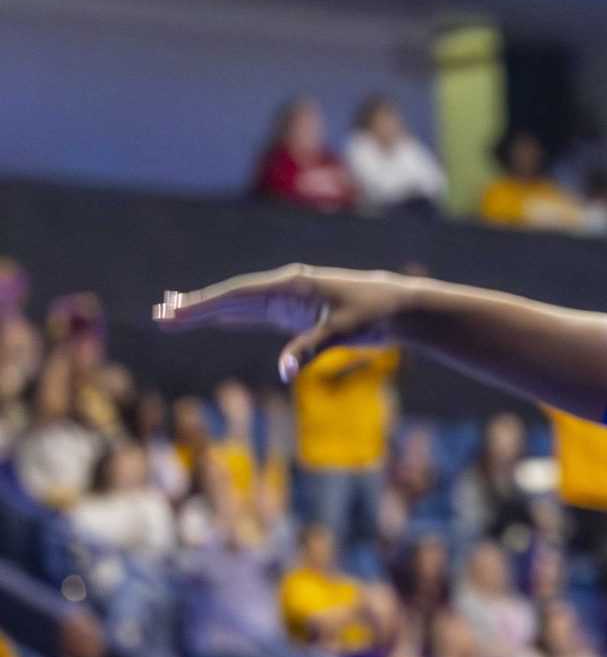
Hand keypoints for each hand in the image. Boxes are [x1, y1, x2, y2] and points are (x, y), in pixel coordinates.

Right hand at [155, 265, 413, 380]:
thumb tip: (284, 371)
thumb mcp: (345, 331)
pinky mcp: (294, 314)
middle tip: (157, 315)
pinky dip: (228, 317)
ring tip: (171, 316)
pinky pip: (253, 315)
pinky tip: (209, 319)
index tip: (174, 311)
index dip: (204, 304)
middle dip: (194, 308)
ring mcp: (287, 301)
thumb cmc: (375, 314)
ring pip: (238, 307)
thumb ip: (312, 348)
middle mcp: (285, 289)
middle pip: (231, 299)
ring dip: (206, 312)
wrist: (398, 306)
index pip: (239, 295)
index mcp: (293, 285)